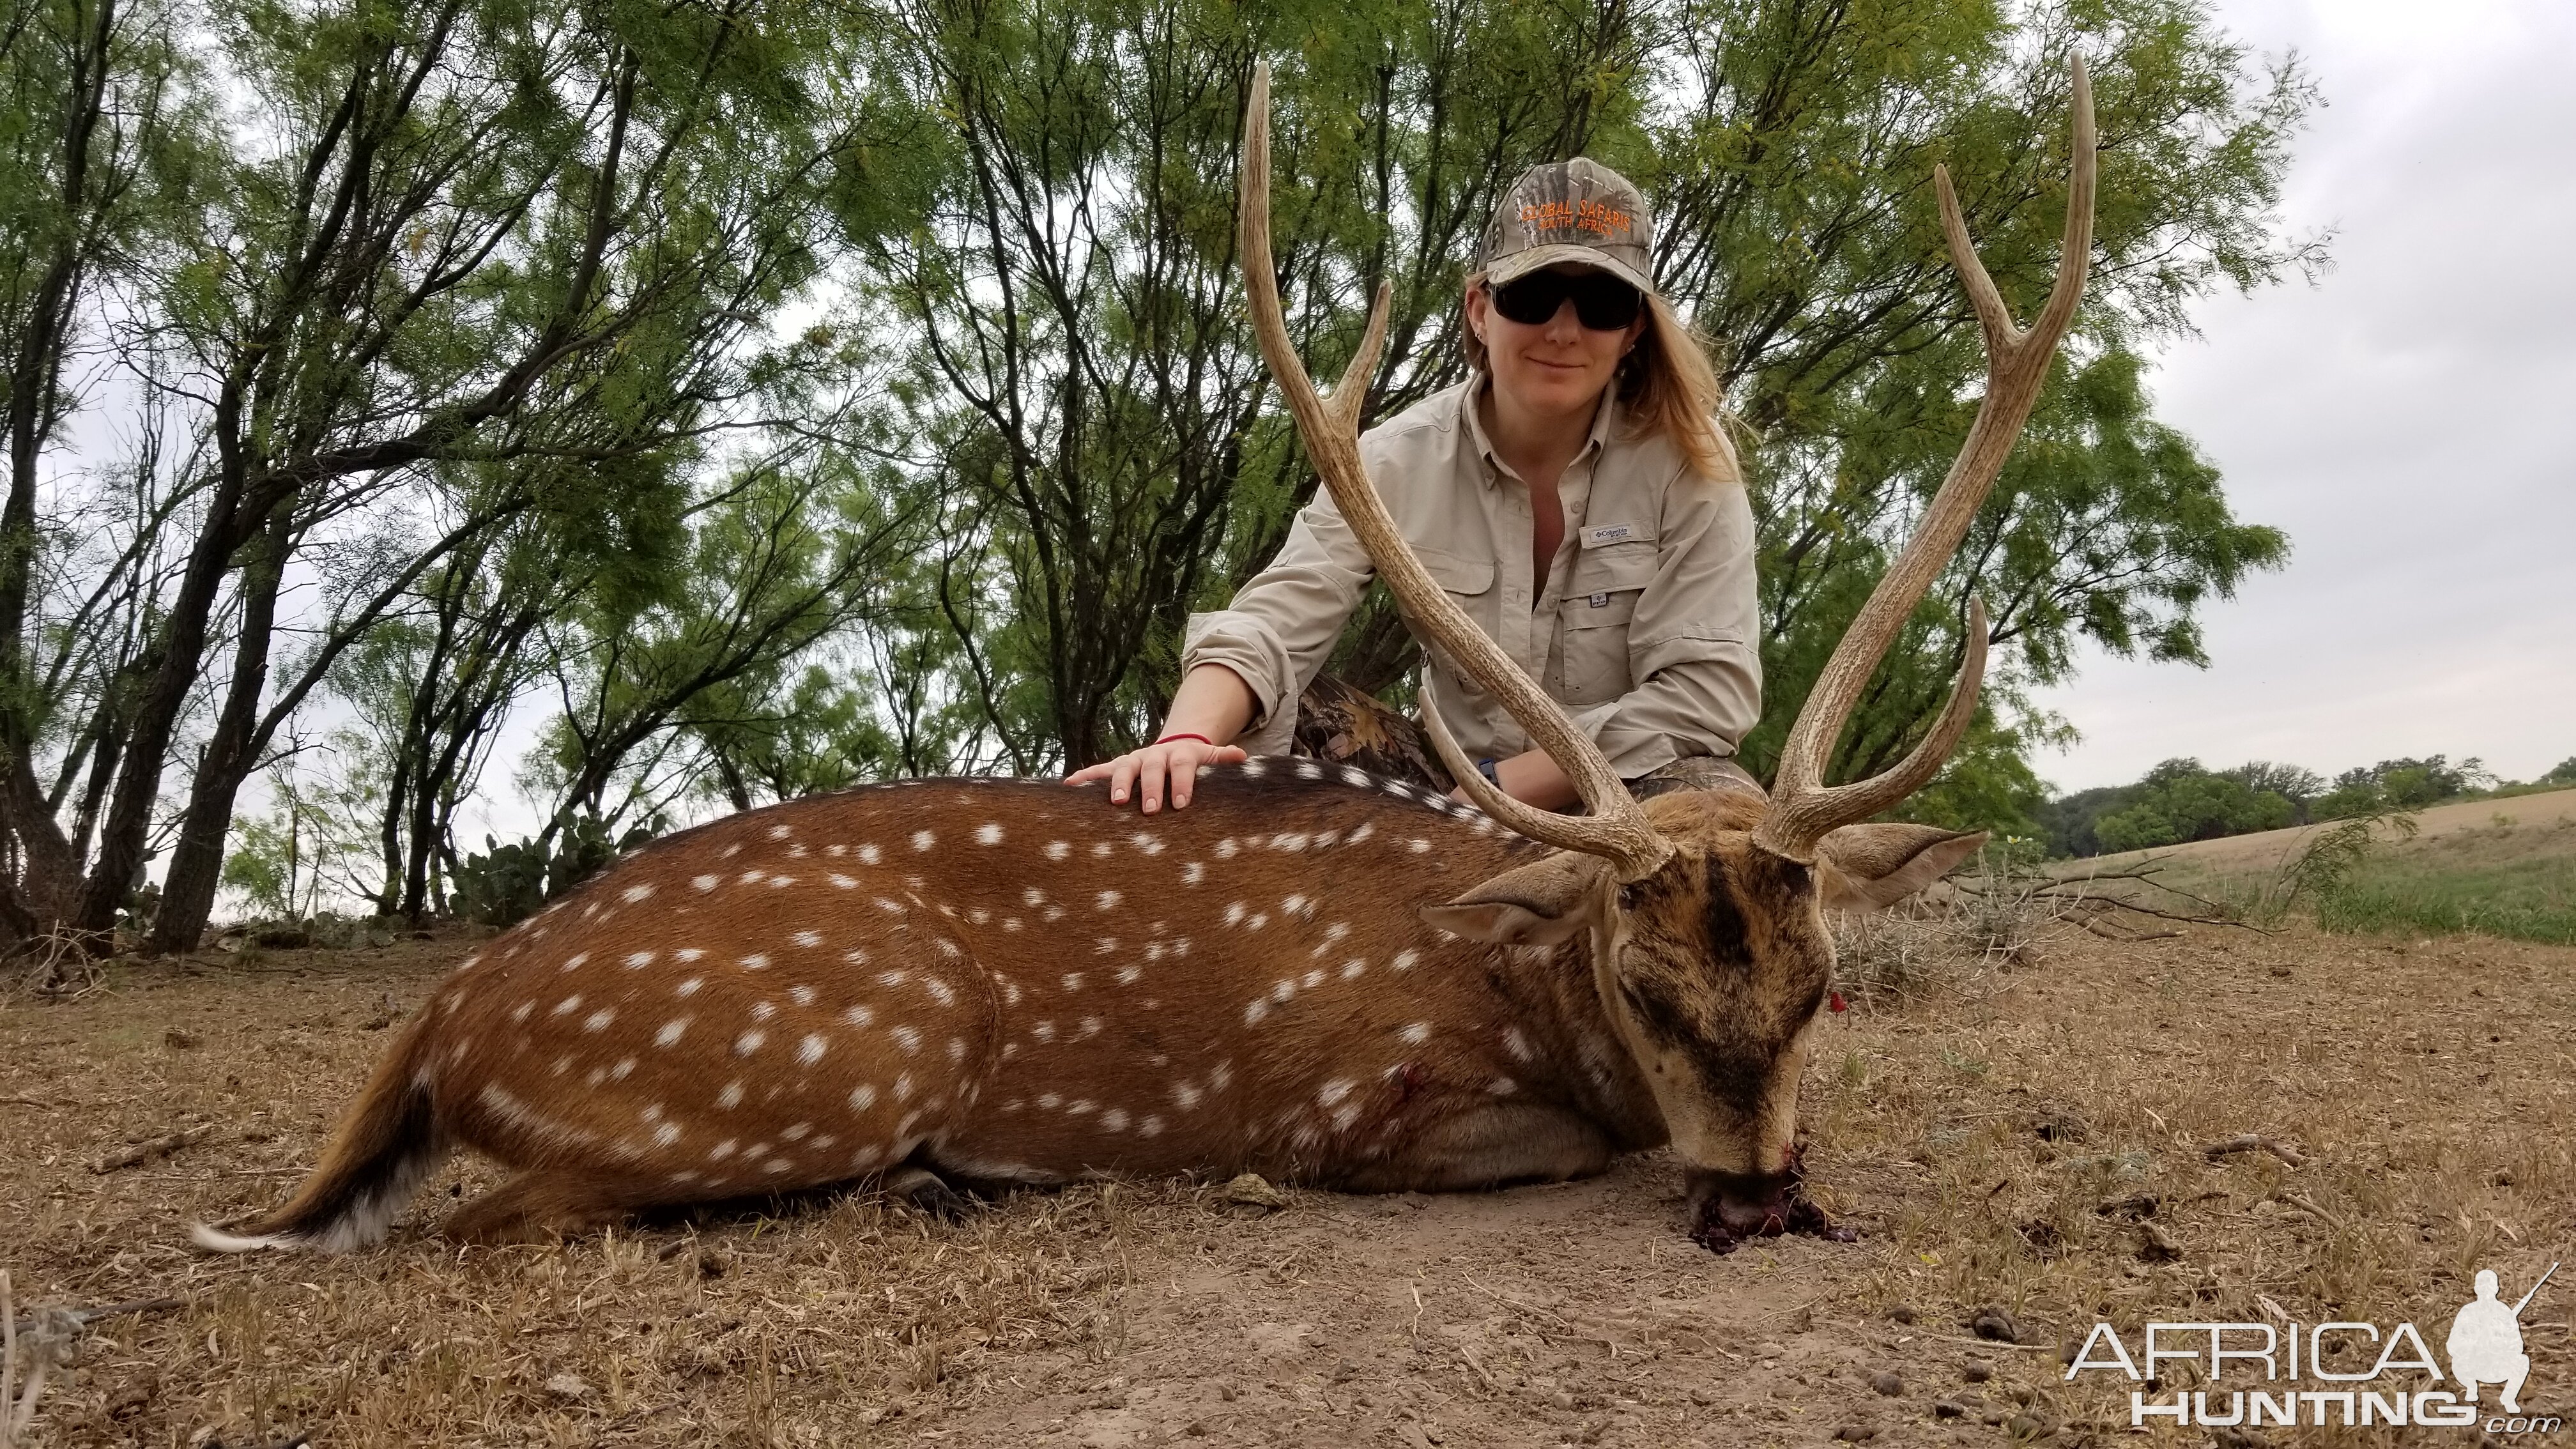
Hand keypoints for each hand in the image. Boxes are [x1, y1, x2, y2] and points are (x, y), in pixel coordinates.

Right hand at [1065, 737, 1248, 812]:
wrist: (1173, 749)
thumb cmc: (1194, 764)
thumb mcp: (1209, 760)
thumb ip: (1223, 758)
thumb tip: (1242, 756)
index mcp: (1179, 754)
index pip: (1181, 765)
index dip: (1181, 782)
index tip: (1181, 804)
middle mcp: (1154, 755)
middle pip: (1151, 768)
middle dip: (1150, 788)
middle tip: (1150, 809)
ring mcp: (1133, 761)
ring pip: (1122, 769)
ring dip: (1117, 784)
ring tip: (1115, 802)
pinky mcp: (1117, 767)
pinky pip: (1098, 771)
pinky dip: (1084, 777)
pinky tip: (1069, 785)